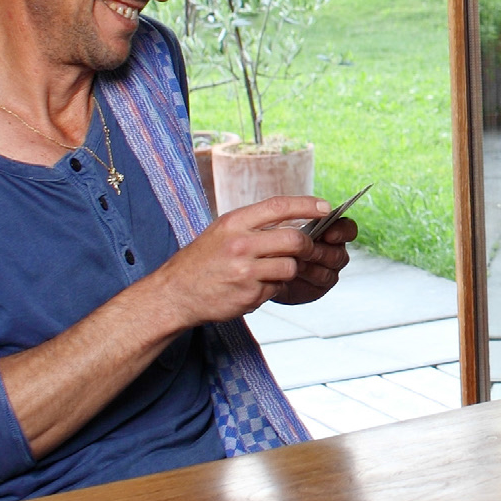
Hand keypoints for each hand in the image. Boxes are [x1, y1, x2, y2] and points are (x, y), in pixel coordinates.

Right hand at [160, 196, 330, 325]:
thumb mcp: (221, 231)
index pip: (279, 206)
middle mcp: (240, 245)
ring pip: (291, 267)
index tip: (325, 207)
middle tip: (307, 248)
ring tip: (272, 270)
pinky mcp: (249, 295)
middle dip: (307, 245)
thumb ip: (253, 224)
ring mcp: (245, 272)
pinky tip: (256, 286)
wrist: (175, 294)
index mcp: (233, 223)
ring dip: (290, 269)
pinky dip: (274, 287)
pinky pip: (278, 288)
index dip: (306, 205)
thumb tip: (293, 219)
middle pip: (294, 240)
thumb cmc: (201, 260)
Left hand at [273, 214, 354, 306]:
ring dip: (312, 267)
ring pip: (329, 272)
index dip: (341, 232)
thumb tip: (310, 214)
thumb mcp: (280, 219)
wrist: (255, 262)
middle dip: (321, 252)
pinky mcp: (316, 288)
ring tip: (294, 261)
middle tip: (304, 250)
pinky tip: (291, 274)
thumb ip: (297, 215)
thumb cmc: (269, 235)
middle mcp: (331, 251)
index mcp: (329, 231)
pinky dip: (306, 280)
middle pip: (339, 254)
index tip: (328, 234)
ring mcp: (326, 271)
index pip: (347, 229)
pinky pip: (319, 286)